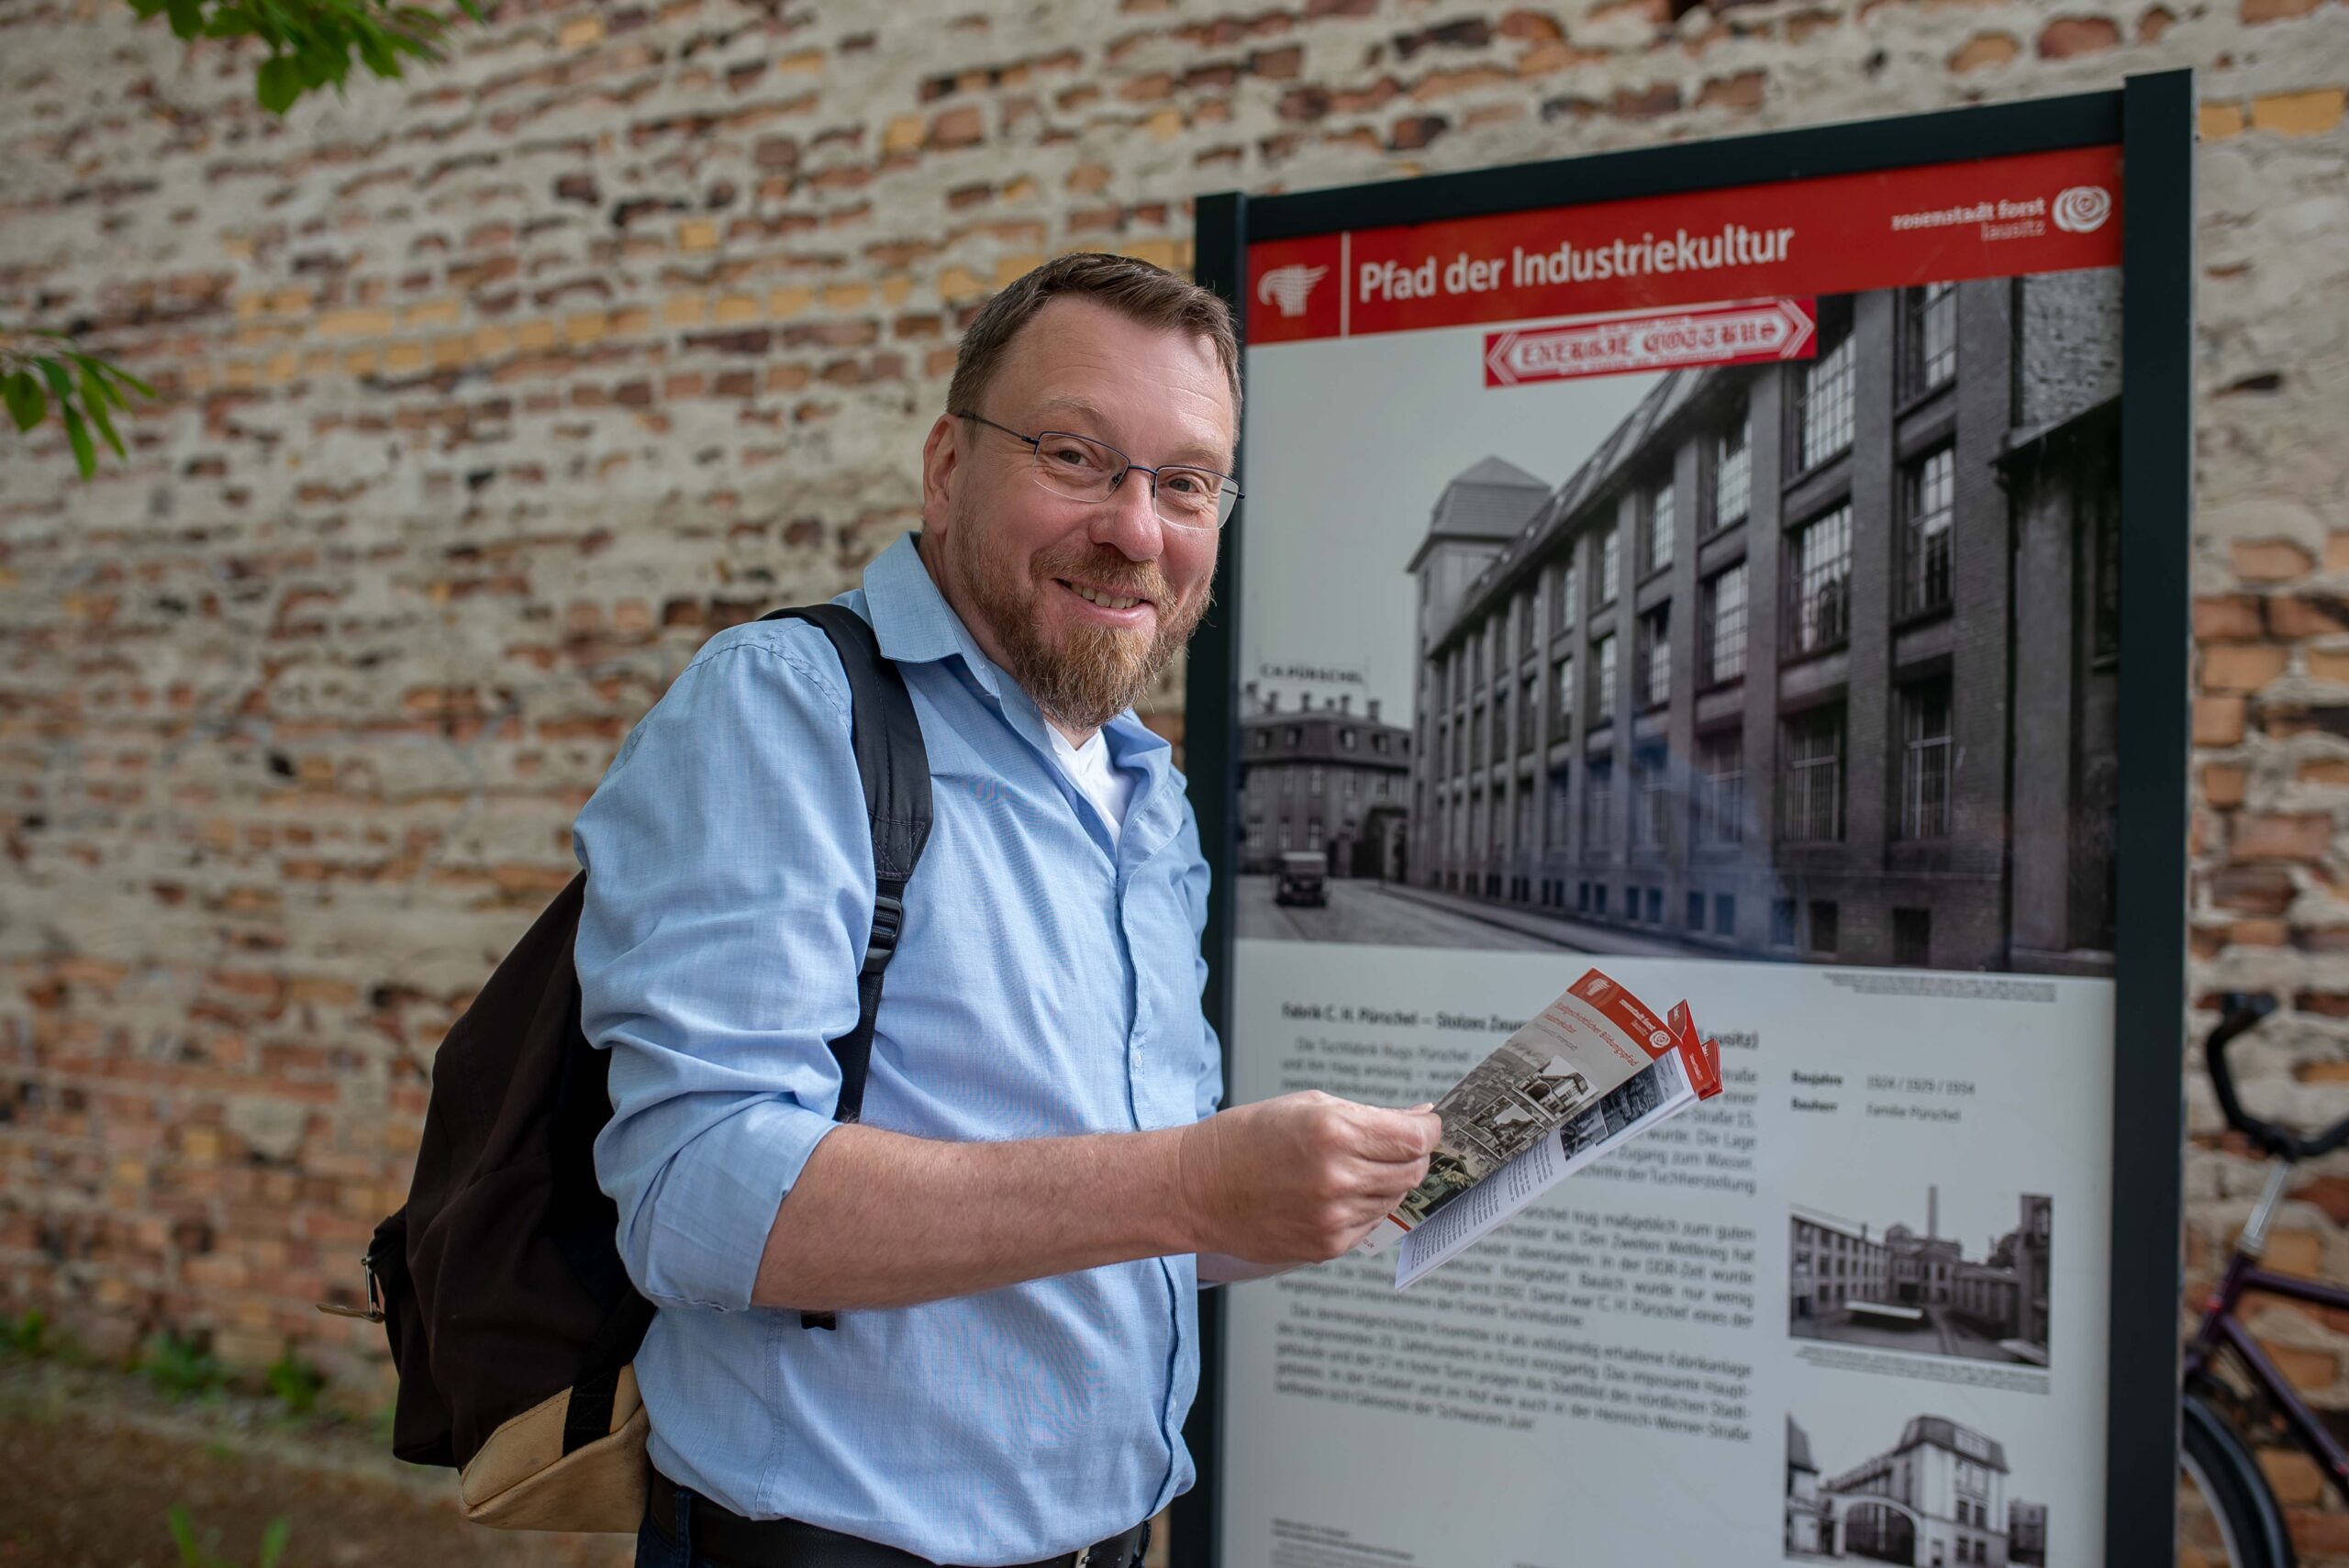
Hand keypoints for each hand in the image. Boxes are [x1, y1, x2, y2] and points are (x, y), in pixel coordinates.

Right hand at [1175, 1093, 1441, 1263]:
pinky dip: (1363, 1207)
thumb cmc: (1245, 1140)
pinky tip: (1332, 1193)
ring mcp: (1334, 1217)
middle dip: (1410, 1155)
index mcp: (1333, 1133)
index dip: (1427, 1130)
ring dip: (1386, 1181)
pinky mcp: (1327, 1245)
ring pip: (1394, 1199)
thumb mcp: (1306, 1107)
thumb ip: (1368, 1116)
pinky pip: (1369, 1224)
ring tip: (1349, 1168)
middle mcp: (1338, 1178)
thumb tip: (1418, 1119)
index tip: (1425, 1125)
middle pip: (1412, 1170)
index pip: (1415, 1138)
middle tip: (1391, 1144)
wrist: (1197, 1189)